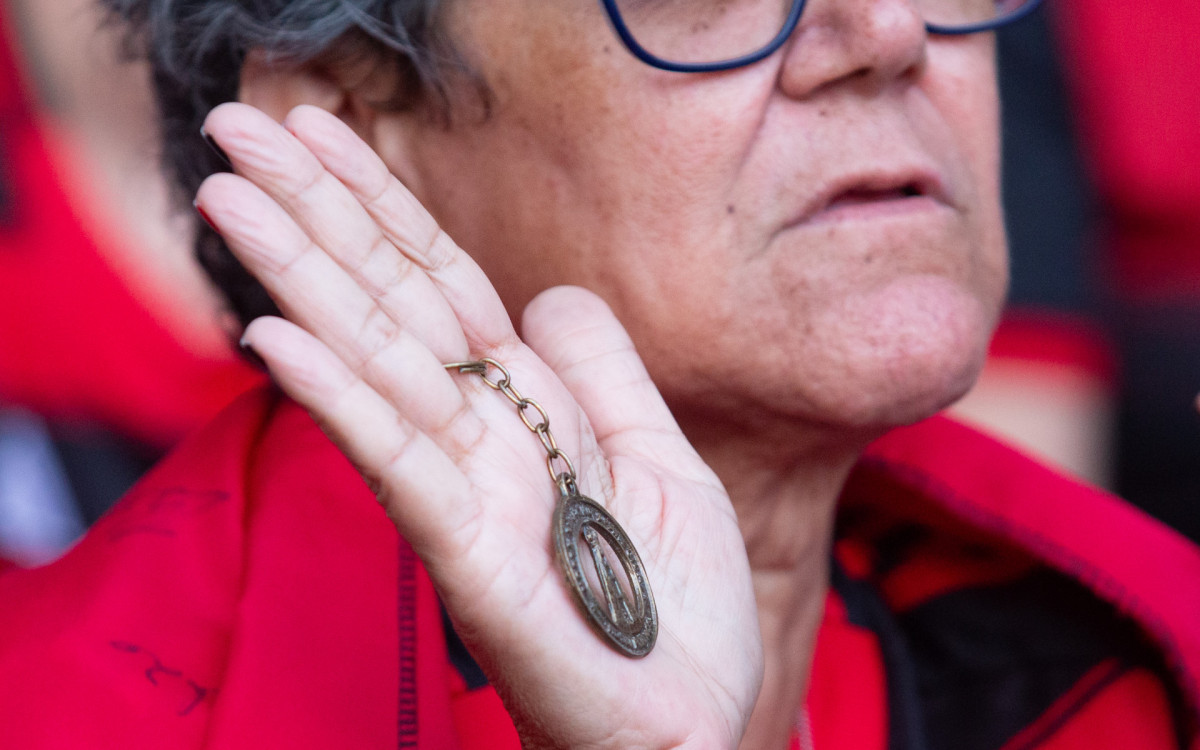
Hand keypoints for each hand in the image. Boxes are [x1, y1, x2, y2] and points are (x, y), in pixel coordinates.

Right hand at [195, 103, 761, 748]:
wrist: (692, 720)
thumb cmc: (674, 608)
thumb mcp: (664, 462)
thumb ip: (604, 377)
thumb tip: (546, 296)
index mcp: (525, 412)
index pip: (442, 285)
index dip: (382, 204)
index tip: (322, 129)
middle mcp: (480, 442)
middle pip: (392, 307)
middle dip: (317, 215)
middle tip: (236, 127)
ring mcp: (468, 495)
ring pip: (379, 367)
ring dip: (303, 279)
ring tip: (230, 198)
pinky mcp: (469, 559)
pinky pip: (401, 466)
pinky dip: (342, 399)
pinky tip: (280, 338)